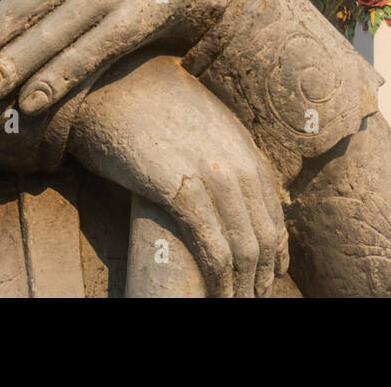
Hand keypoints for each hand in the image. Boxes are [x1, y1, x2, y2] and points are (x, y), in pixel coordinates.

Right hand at [70, 53, 289, 297]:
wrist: (116, 86)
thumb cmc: (151, 109)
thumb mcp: (203, 126)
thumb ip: (224, 154)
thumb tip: (231, 186)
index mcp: (246, 151)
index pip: (273, 215)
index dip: (274, 254)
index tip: (268, 277)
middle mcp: (239, 165)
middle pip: (263, 237)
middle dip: (261, 277)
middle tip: (251, 299)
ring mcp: (213, 178)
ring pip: (244, 249)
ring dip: (243, 287)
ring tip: (233, 304)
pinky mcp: (182, 191)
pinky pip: (214, 248)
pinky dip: (220, 280)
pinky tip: (216, 295)